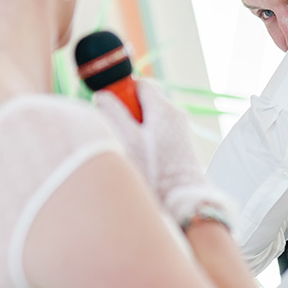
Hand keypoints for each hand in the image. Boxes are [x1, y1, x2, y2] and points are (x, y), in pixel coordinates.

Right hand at [94, 79, 233, 224]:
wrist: (185, 203)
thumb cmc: (155, 173)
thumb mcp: (127, 140)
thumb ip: (112, 113)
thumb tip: (102, 96)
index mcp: (163, 108)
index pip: (140, 84)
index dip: (123, 92)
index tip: (111, 109)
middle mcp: (176, 116)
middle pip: (145, 104)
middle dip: (127, 115)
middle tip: (118, 135)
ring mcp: (180, 133)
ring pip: (150, 122)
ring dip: (135, 132)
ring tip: (130, 153)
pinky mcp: (181, 150)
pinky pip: (158, 137)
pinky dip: (146, 144)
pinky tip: (141, 164)